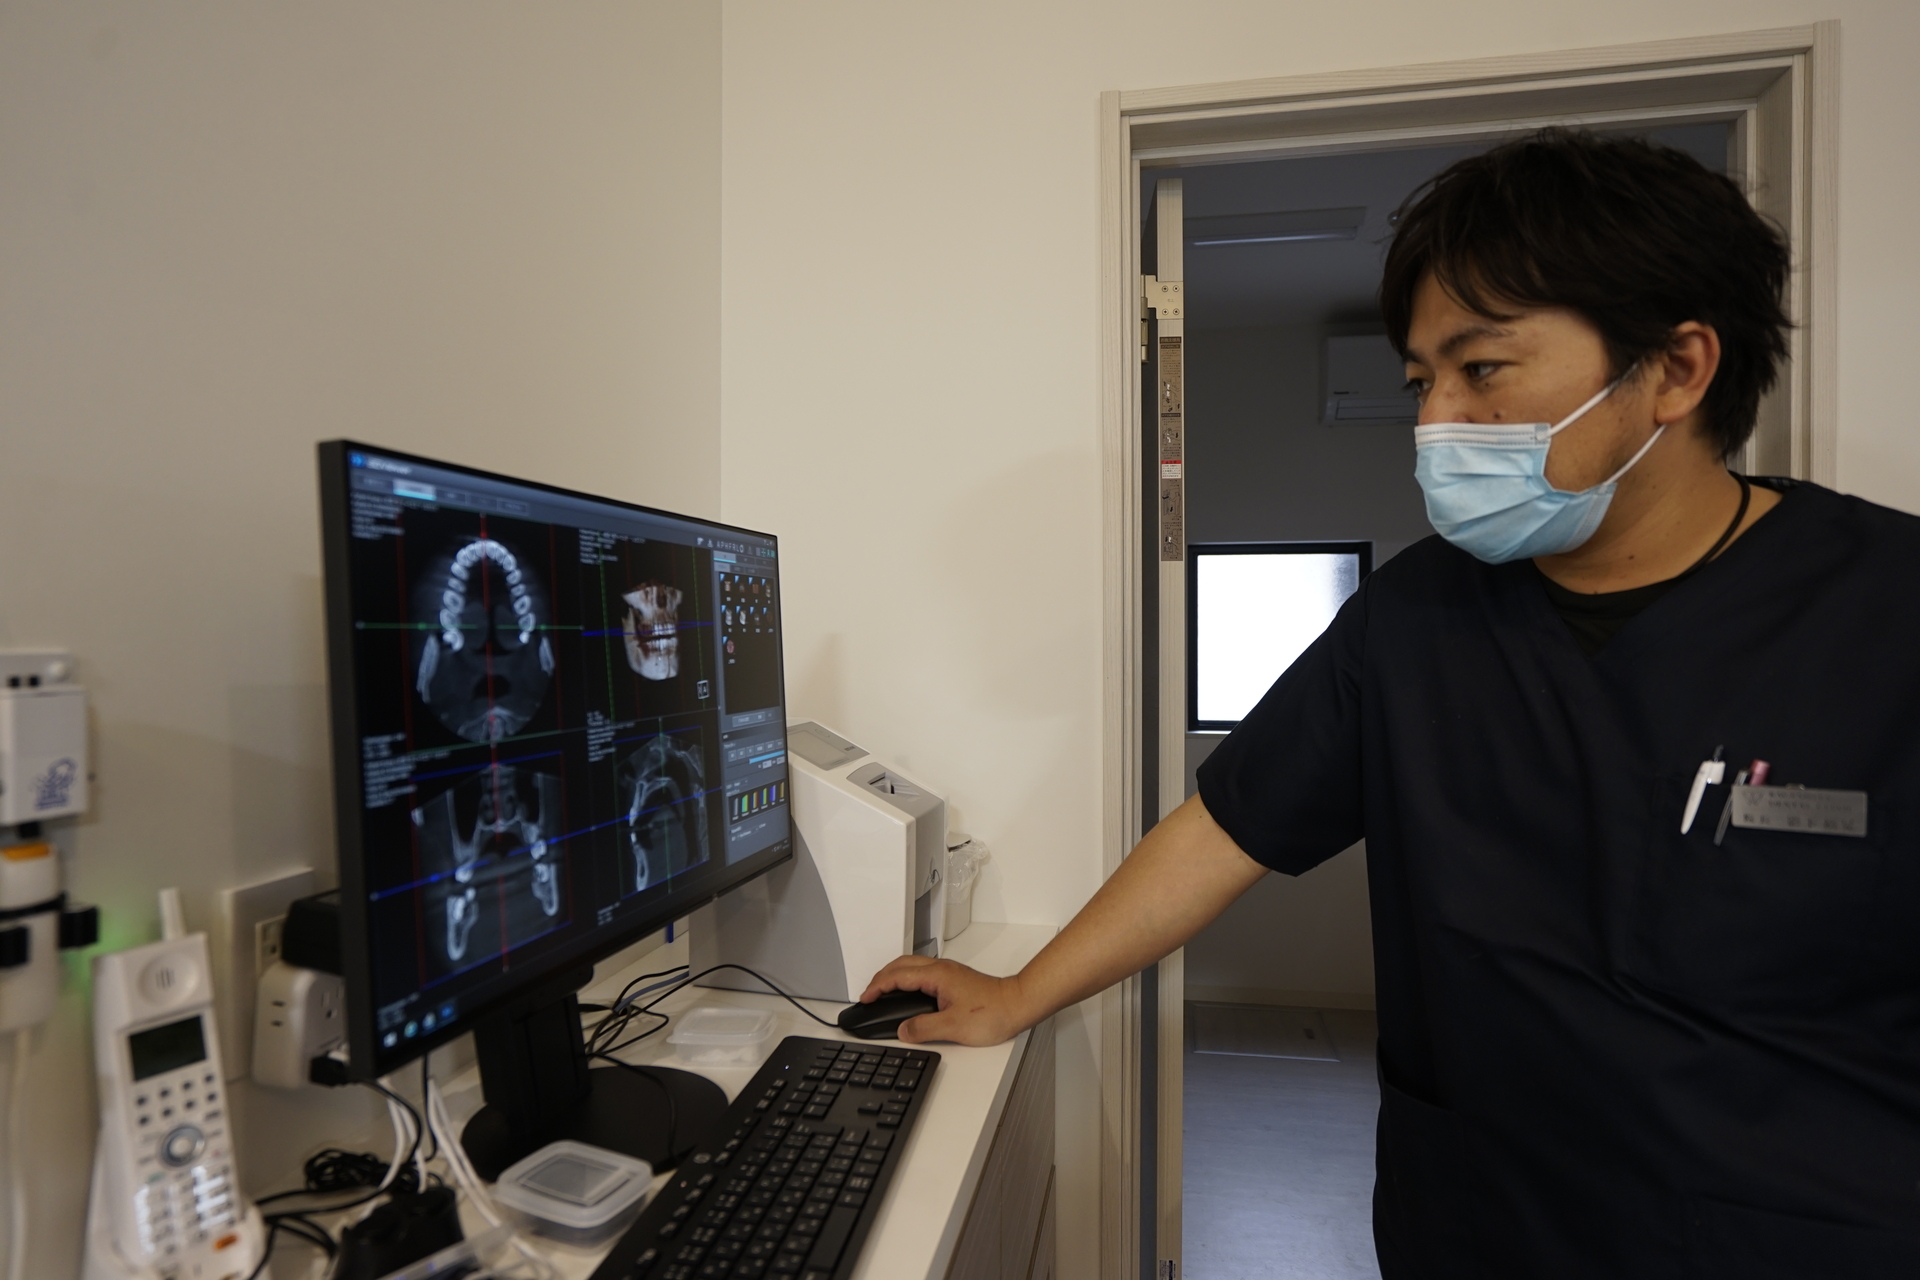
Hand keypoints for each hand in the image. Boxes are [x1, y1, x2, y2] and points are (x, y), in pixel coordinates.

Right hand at [857, 955, 1030, 1046]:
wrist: (1018, 1005)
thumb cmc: (994, 1012)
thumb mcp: (953, 1026)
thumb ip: (923, 1028)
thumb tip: (903, 1030)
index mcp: (936, 975)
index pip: (897, 976)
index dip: (877, 987)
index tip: (865, 998)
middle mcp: (941, 969)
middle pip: (901, 965)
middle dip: (881, 977)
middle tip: (868, 994)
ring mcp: (949, 973)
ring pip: (912, 967)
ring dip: (893, 977)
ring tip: (882, 992)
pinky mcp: (955, 980)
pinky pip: (922, 973)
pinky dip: (907, 980)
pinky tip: (908, 994)